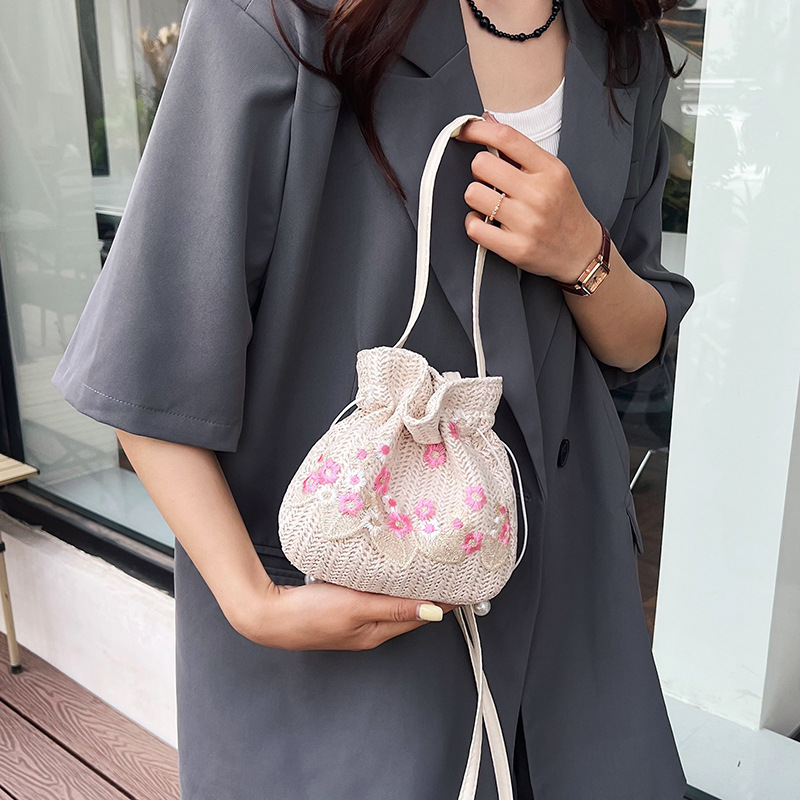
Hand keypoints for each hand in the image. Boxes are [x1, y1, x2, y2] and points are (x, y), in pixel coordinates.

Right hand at [231, 578, 454, 650]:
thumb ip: (394, 608)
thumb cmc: (310, 615)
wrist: (268, 615)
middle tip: (445, 570)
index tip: (460, 585)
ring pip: (388, 602)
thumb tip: (434, 612)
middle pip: (406, 610)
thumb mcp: (356, 607)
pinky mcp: (339, 608)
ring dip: (405, 588)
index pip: (418, 616)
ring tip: (421, 567)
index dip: (441, 601)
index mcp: (376, 632)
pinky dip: (382, 585)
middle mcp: (368, 629)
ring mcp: (353, 619)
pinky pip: (370, 596)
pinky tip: (382, 571)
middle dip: (427, 593)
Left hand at [456, 114, 600, 284]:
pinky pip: (474, 227)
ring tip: (491, 204)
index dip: (478, 130)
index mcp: (550, 170)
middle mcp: (539, 195)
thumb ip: (521, 152)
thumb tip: (488, 122)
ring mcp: (527, 223)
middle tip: (490, 181)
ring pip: (473, 194)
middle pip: (481, 165)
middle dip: (480, 171)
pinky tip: (486, 223)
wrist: (581, 252)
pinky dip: (474, 223)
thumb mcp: (554, 174)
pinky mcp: (516, 248)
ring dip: (476, 198)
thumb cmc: (564, 210)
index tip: (465, 130)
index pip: (507, 138)